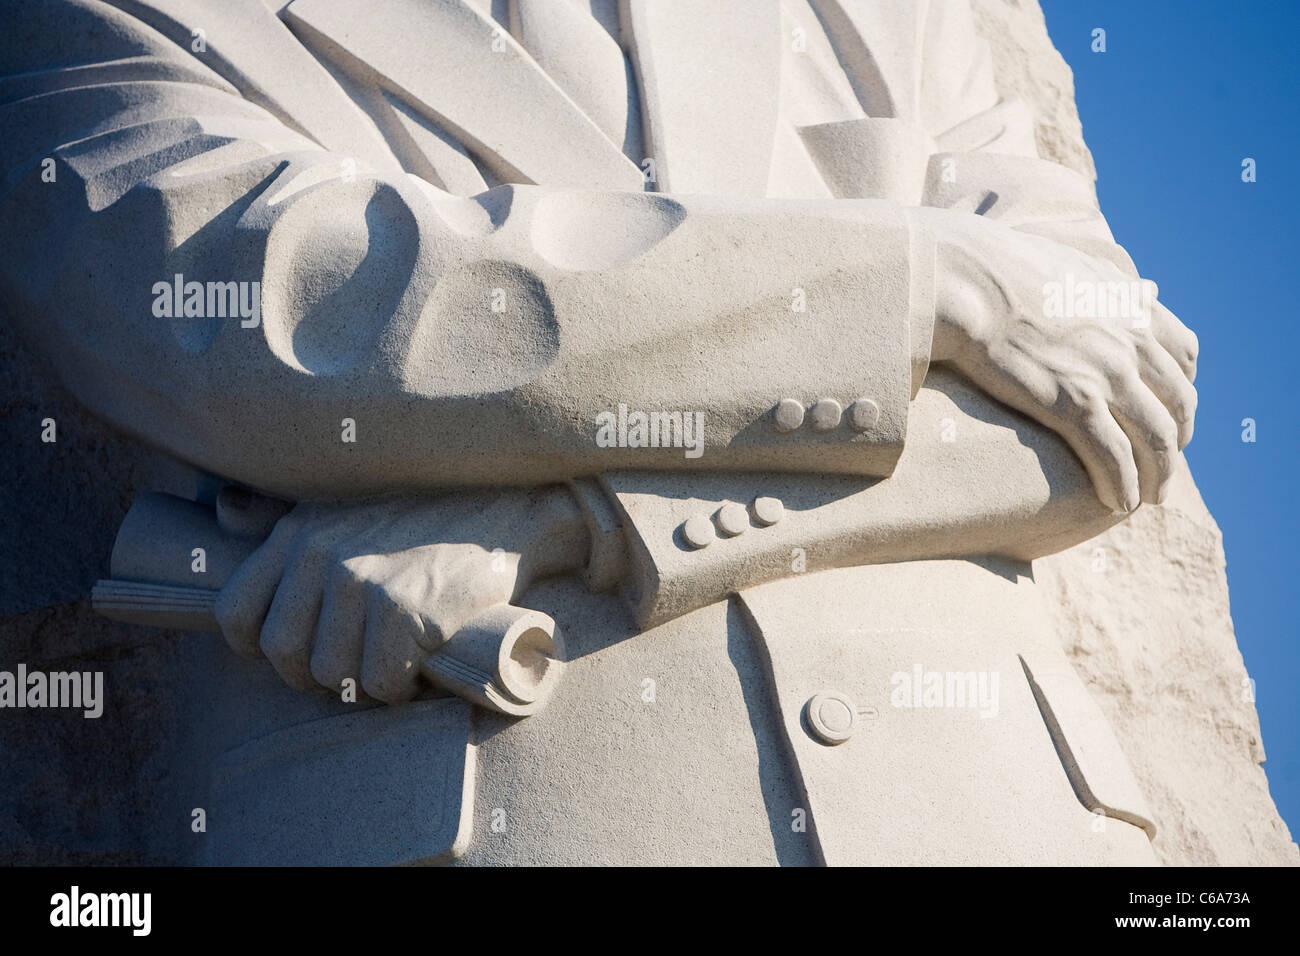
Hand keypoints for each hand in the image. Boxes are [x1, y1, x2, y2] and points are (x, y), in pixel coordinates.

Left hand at [212, 487, 587, 701]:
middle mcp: (323, 553)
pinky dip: (401, 688)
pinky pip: (380, 682)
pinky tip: (420, 667)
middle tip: (360, 663)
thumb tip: (222, 509)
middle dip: (319, 673)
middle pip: (284, 654)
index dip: (259, 648)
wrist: (502, 515)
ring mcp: (363, 581)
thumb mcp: (343, 506)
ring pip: (333, 674)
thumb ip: (280, 516)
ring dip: (366, 682)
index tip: (300, 651)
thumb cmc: (423, 522)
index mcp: (300, 532)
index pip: (236, 613)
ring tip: (397, 660)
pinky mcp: (403, 609)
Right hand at [929, 214, 1197, 512]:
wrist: (963, 279)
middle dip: (1176, 444)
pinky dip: (1123, 485)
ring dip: (1158, 476)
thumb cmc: (998, 268)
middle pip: (1178, 405)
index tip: (1167, 417)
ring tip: (1146, 499)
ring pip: (1156, 439)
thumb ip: (1105, 282)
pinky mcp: (1073, 402)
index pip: (1184, 358)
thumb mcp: (1070, 263)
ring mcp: (1107, 374)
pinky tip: (1119, 504)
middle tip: (1162, 471)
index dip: (1181, 394)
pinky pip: (1114, 456)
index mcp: (1133, 308)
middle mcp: (1133, 341)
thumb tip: (1130, 289)